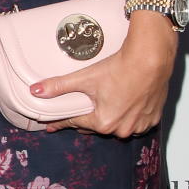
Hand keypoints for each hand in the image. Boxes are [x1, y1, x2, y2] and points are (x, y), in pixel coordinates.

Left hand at [33, 13, 178, 137]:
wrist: (151, 59)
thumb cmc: (120, 68)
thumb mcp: (85, 77)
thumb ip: (59, 86)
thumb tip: (36, 91)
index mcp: (103, 122)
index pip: (75, 122)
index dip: (62, 122)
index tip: (52, 125)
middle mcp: (122, 129)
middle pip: (96, 125)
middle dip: (85, 119)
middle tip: (75, 114)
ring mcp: (139, 125)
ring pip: (117, 125)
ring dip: (109, 118)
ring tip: (102, 107)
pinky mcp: (152, 118)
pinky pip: (135, 122)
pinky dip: (128, 116)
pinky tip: (123, 106)